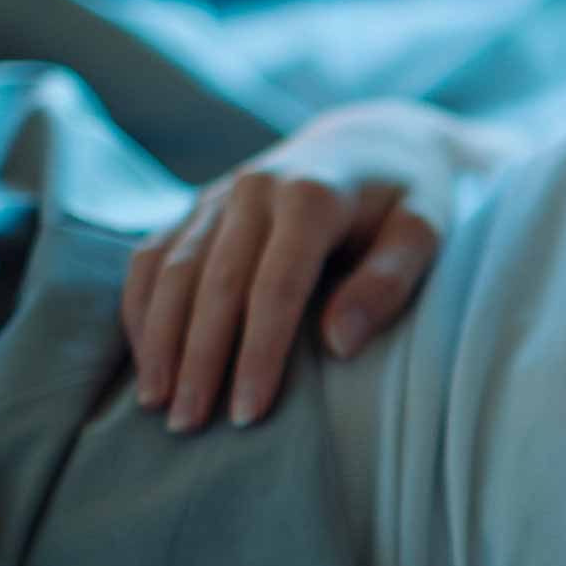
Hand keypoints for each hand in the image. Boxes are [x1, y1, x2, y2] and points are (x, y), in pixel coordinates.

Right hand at [122, 100, 460, 431]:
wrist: (375, 139)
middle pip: (213, 284)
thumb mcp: (424, 230)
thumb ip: (390, 280)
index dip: (257, 353)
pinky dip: (141, 307)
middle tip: (190, 426)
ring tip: (159, 404)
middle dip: (199, 359)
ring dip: (160, 340)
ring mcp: (219, 194)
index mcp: (310, 193)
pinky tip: (145, 358)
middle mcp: (254, 188)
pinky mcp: (199, 205)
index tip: (248, 414)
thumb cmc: (409, 197)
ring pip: (172, 270)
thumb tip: (338, 345)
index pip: (274, 286)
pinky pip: (153, 255)